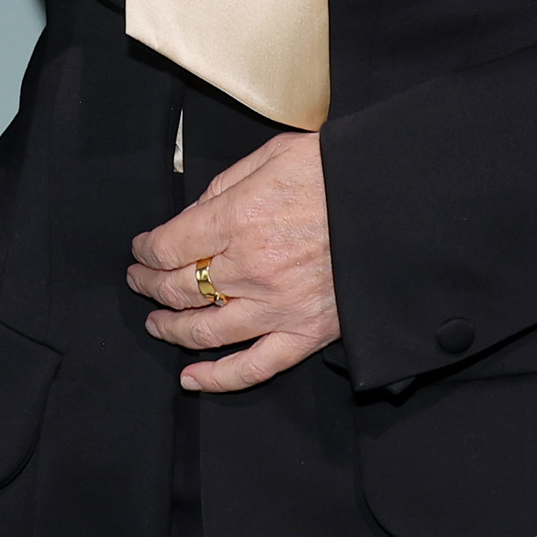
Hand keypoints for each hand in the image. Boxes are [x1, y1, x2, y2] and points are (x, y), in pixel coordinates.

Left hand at [128, 133, 339, 393]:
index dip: (146, 250)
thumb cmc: (338, 171)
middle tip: (140, 282)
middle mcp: (251, 267)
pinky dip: (218, 378)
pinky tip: (192, 379)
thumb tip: (194, 215)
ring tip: (157, 324)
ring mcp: (278, 306)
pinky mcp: (306, 333)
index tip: (141, 249)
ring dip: (172, 329)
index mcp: (239, 218)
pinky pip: (254, 367)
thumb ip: (225, 187)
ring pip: (206, 331)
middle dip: (150, 285)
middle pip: (180, 287)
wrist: (396, 202)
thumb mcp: (272, 157)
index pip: (169, 245)